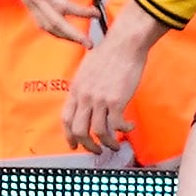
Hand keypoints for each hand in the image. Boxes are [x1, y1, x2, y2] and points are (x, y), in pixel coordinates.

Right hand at [7, 0, 95, 42]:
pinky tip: (67, 31)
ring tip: (81, 40)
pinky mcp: (28, 1)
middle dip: (72, 34)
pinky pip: (40, 20)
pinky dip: (54, 29)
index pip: (62, 6)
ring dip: (63, 35)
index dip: (81, 12)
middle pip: (52, 22)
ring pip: (44, 25)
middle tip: (91, 43)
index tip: (97, 12)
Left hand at [64, 8, 155, 151]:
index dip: (68, 135)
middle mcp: (84, 96)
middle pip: (79, 130)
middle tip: (98, 150)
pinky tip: (129, 127)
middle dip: (88, 145)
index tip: (74, 145)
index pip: (65, 118)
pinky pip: (117, 125)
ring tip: (116, 144)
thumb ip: (85, 89)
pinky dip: (123, 131)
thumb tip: (87, 104)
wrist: (123, 44)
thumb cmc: (108, 55)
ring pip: (98, 131)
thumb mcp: (86, 72)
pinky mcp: (116, 100)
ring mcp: (99, 99)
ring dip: (108, 143)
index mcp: (75, 89)